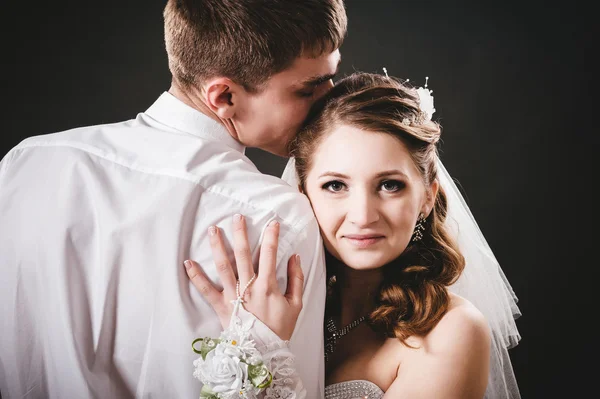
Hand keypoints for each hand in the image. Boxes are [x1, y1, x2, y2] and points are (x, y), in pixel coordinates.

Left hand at [184, 214, 303, 340]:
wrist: (263, 353)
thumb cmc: (280, 329)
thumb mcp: (296, 305)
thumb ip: (296, 279)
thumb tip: (294, 256)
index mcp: (268, 286)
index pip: (269, 253)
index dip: (271, 236)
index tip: (272, 222)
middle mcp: (249, 287)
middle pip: (243, 254)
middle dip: (240, 233)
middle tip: (237, 217)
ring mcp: (233, 296)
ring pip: (223, 266)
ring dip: (217, 246)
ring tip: (213, 229)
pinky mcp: (221, 306)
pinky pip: (206, 290)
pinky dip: (196, 276)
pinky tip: (188, 263)